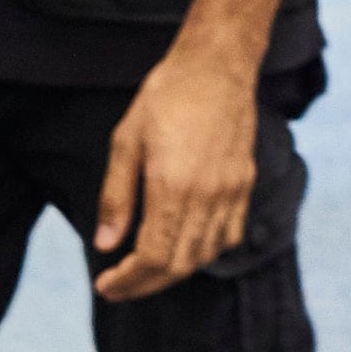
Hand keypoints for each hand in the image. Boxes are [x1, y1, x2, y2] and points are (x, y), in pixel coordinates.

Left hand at [94, 46, 256, 301]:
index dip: (128, 281)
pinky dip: (204, 252)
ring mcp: (231, 191)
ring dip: (173, 271)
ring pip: (205, 256)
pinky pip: (229, 235)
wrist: (217, 65)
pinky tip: (183, 246)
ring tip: (145, 268)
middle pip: (179, 265)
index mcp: (172, 185)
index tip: (106, 286)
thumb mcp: (125, 141)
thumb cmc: (165, 96)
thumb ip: (116, 198)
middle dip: (145, 284)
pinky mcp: (244, 184)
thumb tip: (106, 246)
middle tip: (118, 286)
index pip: (153, 258)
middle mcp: (207, 195)